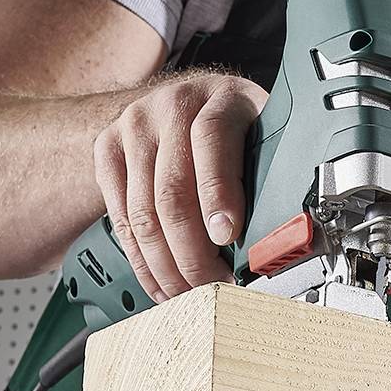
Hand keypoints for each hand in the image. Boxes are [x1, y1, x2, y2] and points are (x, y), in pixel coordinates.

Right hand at [92, 72, 267, 299]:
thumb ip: (267, 168)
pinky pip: (120, 216)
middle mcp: (171, 106)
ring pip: (142, 211)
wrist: (181, 97)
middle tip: (213, 285)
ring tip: (188, 293)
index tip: (227, 238)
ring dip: (165, 265)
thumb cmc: (234, 122)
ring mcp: (134, 126)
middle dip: (192, 252)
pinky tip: (159, 281)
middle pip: (172, 191)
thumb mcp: (262, 128)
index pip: (212, 141)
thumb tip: (282, 234)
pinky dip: (140, 258)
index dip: (218, 194)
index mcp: (220, 98)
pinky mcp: (107, 149)